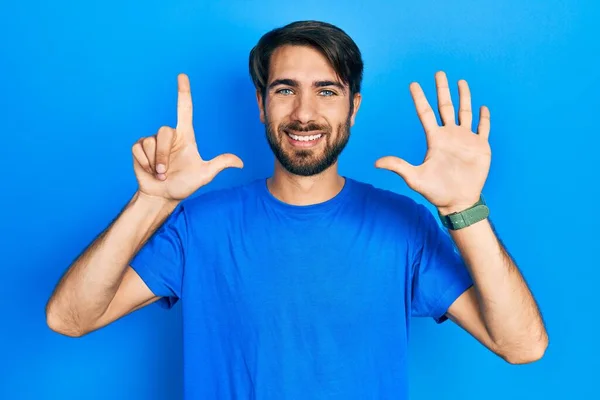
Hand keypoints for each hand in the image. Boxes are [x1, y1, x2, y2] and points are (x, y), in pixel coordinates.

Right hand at [132, 73, 242, 201]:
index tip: (182, 76)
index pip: (185, 110)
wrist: (163, 197)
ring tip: (159, 173)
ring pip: (151, 142)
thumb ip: (220, 164)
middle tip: (165, 172)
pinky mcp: (139, 148)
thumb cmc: (184, 184)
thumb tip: (241, 163)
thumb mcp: (204, 174)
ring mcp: (153, 141)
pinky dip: (144, 163)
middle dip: (163, 155)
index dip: (184, 93)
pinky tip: (149, 170)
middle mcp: (169, 136)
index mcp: (185, 137)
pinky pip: (139, 149)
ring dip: (155, 162)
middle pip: (164, 131)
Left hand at [375, 71, 490, 214]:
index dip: (420, 98)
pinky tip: (482, 107)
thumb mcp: (414, 177)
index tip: (414, 84)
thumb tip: (376, 163)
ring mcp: (465, 139)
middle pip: (445, 106)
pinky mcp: (480, 147)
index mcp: (435, 139)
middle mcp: (450, 135)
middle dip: (442, 90)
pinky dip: (484, 118)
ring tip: (461, 81)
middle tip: (439, 73)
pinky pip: (483, 128)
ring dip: (464, 97)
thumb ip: (398, 166)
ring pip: (465, 112)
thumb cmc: (436, 191)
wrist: (458, 201)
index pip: (425, 113)